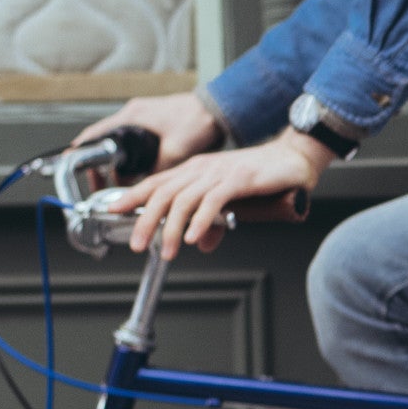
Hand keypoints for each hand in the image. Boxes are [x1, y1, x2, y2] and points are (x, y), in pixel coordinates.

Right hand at [75, 89, 226, 170]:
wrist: (220, 109)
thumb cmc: (200, 122)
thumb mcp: (175, 153)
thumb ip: (155, 172)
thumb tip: (140, 190)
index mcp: (132, 116)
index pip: (94, 135)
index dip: (80, 153)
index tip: (76, 171)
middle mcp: (134, 114)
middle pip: (104, 142)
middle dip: (100, 165)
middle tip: (101, 185)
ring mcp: (144, 116)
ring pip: (120, 143)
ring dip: (117, 162)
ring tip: (119, 183)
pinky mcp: (156, 121)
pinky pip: (135, 141)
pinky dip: (132, 156)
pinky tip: (140, 173)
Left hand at [123, 134, 329, 257]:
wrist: (294, 157)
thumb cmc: (263, 176)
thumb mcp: (232, 201)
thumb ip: (215, 222)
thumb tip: (203, 244)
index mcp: (195, 170)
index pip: (156, 182)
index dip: (133, 195)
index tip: (113, 209)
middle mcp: (201, 169)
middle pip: (163, 194)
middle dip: (146, 220)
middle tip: (137, 244)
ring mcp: (218, 173)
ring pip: (184, 201)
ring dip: (172, 228)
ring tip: (167, 251)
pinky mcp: (239, 179)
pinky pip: (213, 202)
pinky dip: (201, 221)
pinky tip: (195, 238)